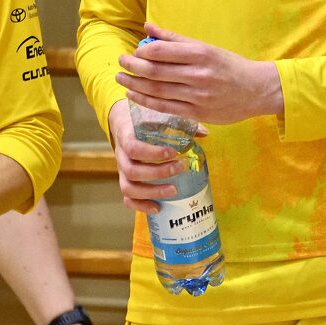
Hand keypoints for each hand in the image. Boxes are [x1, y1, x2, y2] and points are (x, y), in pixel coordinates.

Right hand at [107, 100, 197, 215]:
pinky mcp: (126, 181)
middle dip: (157, 173)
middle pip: (132, 171)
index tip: (173, 153)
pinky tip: (158, 208)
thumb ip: (178, 123)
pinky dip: (141, 206)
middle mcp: (121, 155)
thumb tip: (204, 133)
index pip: (133, 148)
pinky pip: (128, 198)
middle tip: (180, 169)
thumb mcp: (156, 115)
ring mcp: (121, 170)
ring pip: (129, 187)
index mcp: (126, 136)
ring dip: (151, 192)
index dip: (152, 154)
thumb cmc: (143, 119)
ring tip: (173, 191)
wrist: (123, 122)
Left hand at [117, 21, 283, 124]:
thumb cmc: (229, 65)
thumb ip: (175, 39)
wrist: (256, 90)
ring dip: (134, 85)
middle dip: (132, 67)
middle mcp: (198, 74)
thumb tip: (147, 28)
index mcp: (200, 53)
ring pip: (157, 91)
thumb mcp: (206, 47)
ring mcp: (197, 95)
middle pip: (155, 72)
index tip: (132, 51)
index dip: (141, 52)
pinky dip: (146, 102)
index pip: (161, 51)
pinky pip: (165, 107)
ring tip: (121, 80)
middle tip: (120, 63)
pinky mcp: (197, 113)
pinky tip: (135, 96)